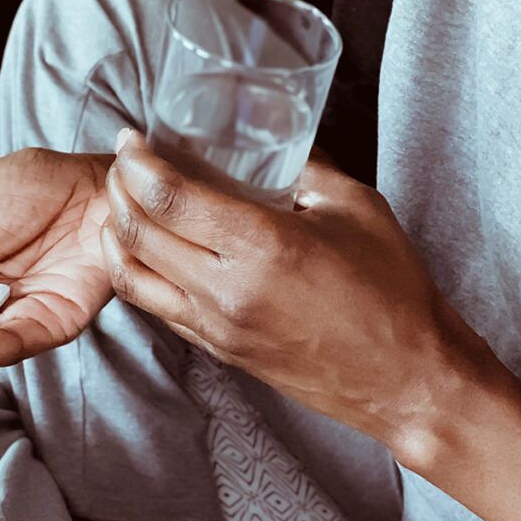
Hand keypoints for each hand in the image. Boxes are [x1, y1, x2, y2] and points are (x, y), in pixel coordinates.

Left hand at [101, 130, 491, 461]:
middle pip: (139, 234)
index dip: (139, 163)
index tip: (130, 140)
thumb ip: (308, 169)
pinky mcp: (220, 351)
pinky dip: (138, 274)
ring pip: (134, 278)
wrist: (404, 379)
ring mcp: (218, 327)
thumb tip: (276, 141)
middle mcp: (227, 291)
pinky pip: (159, 308)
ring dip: (116, 235)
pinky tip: (147, 251)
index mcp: (263, 247)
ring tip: (121, 204)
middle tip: (123, 164)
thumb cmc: (392, 293)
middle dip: (118, 190)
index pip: (171, 198)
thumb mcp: (357, 209)